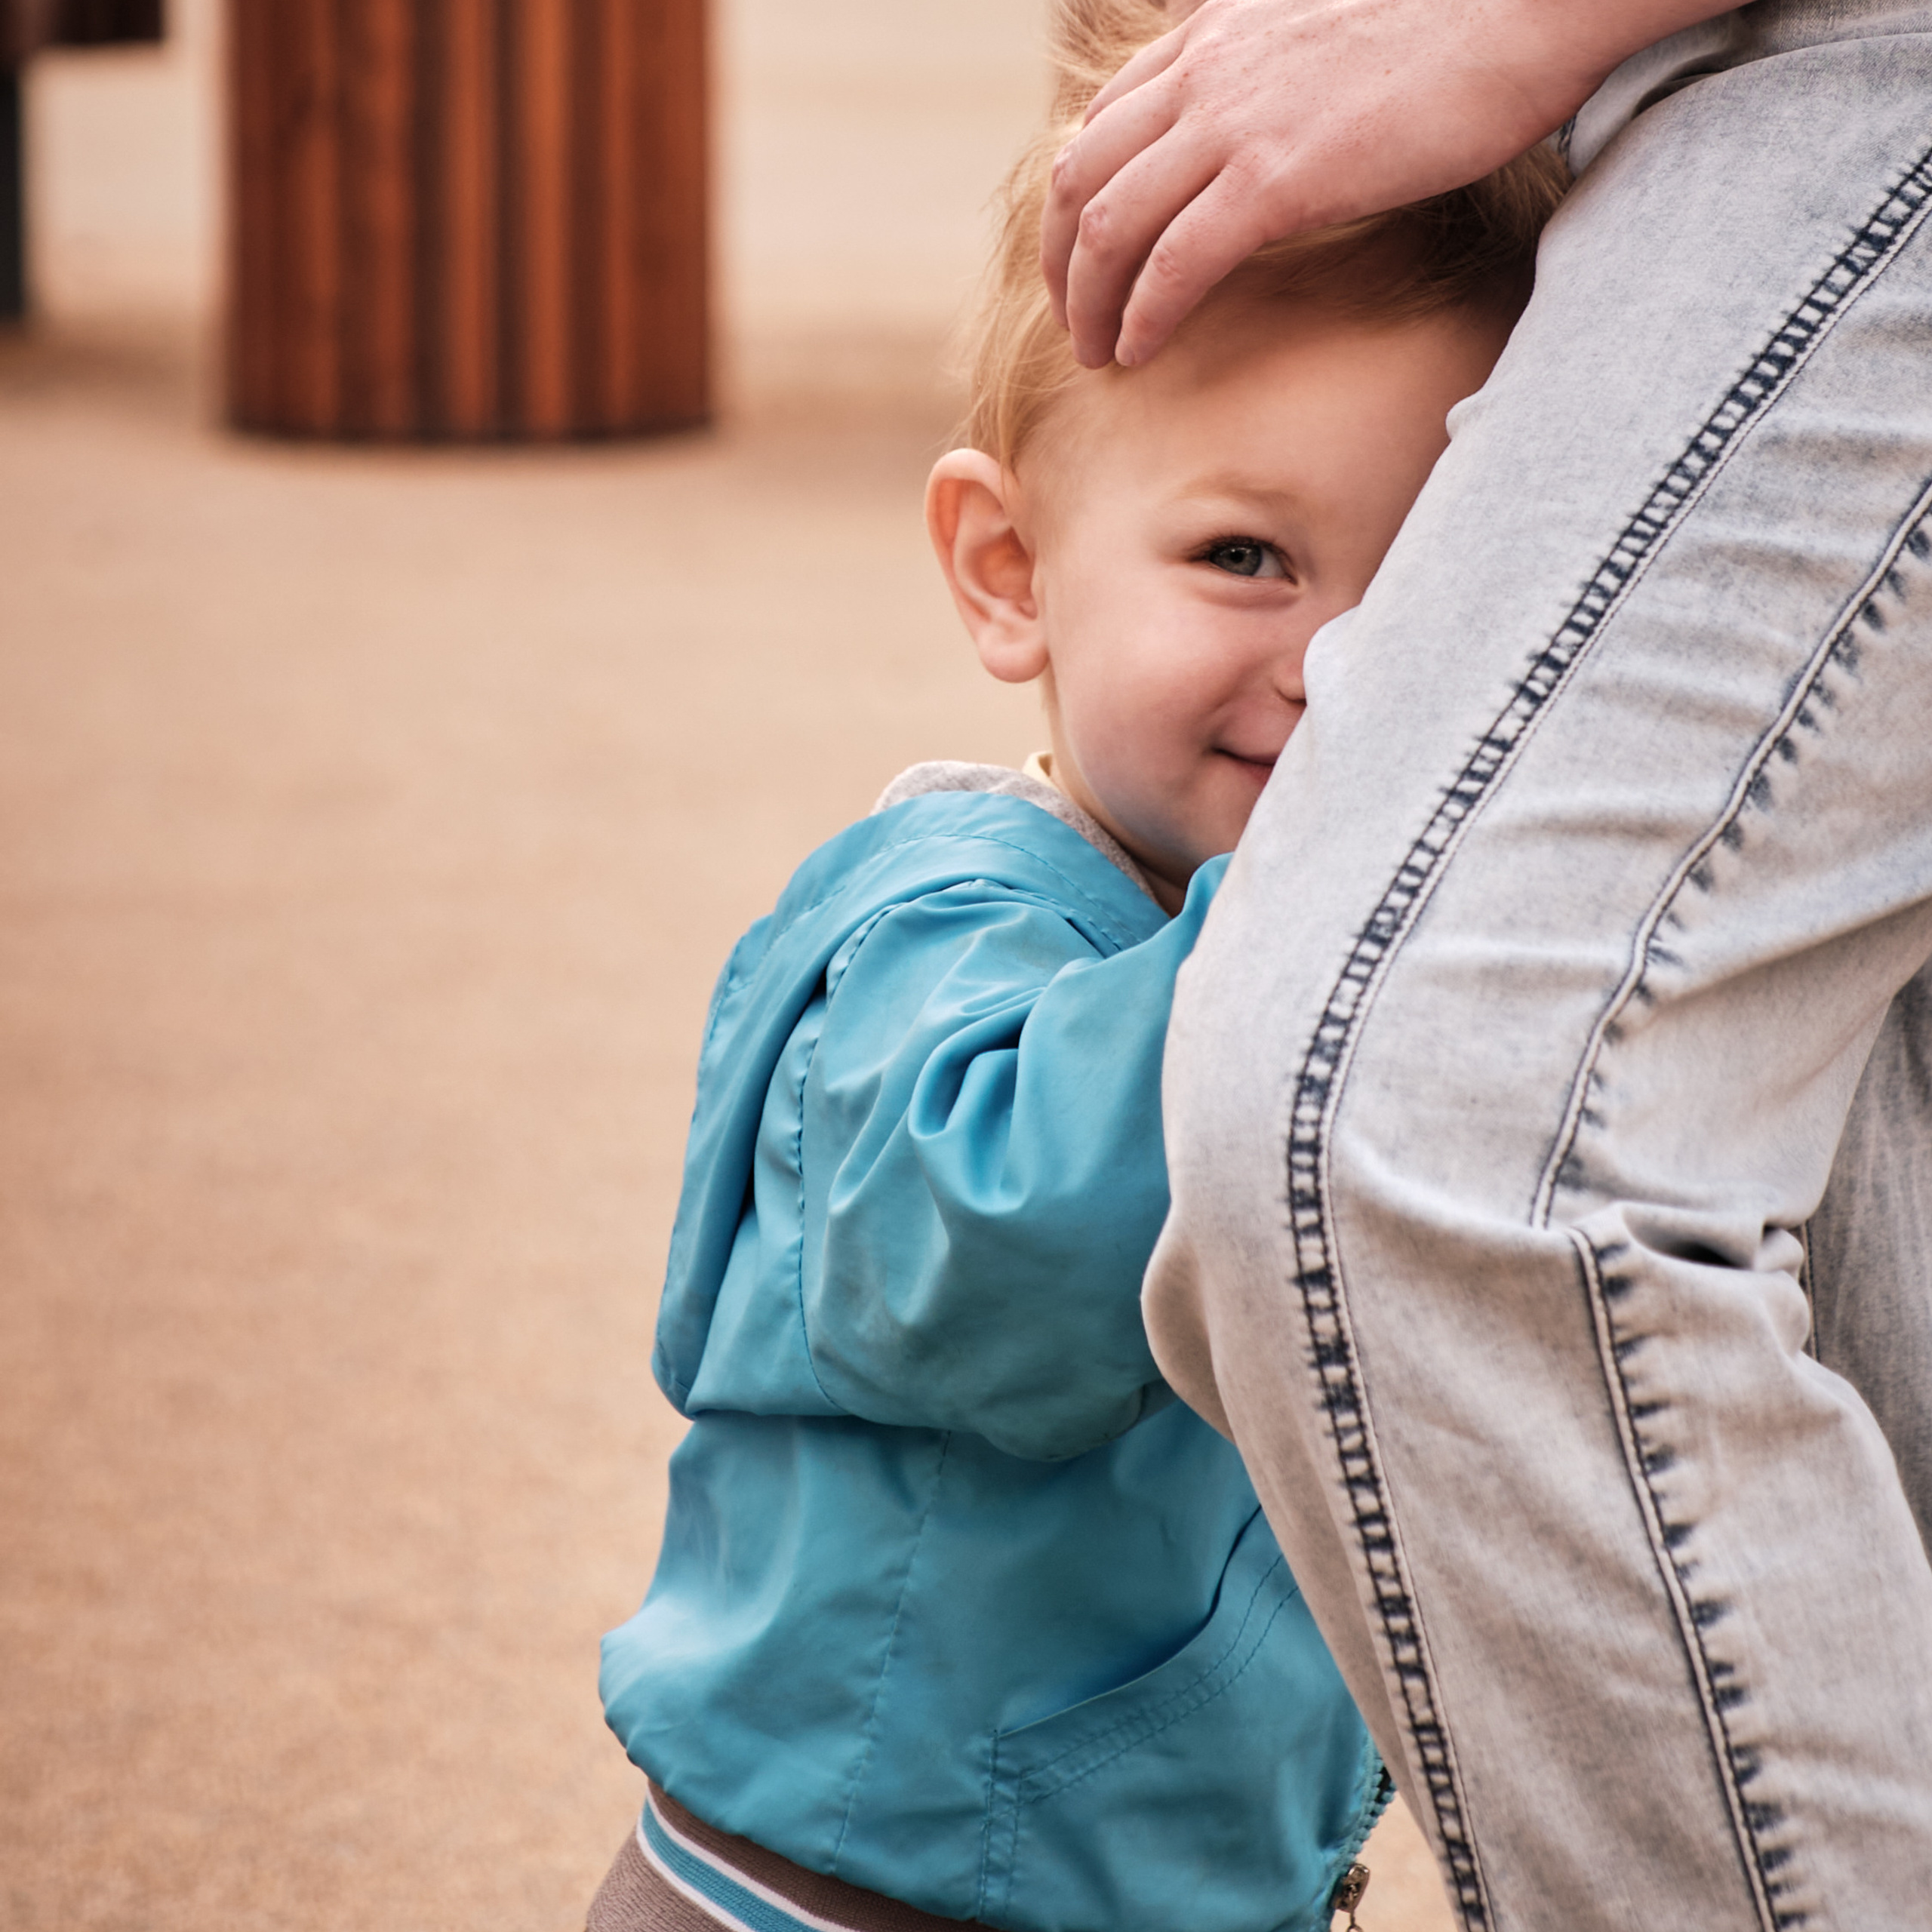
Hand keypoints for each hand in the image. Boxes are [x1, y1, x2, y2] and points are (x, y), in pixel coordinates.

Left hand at [1041, 0, 1738, 367]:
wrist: (1522, 1)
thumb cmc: (1453, 25)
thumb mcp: (1329, 36)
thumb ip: (1274, 75)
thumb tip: (1274, 131)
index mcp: (1212, 37)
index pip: (1101, 123)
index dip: (1077, 200)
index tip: (1083, 255)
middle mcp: (1204, 75)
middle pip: (1078, 178)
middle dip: (1061, 262)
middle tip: (1074, 319)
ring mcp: (1232, 125)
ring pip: (1108, 226)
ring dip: (1089, 302)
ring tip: (1096, 352)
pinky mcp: (1273, 180)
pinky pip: (1173, 264)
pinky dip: (1142, 316)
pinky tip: (1138, 352)